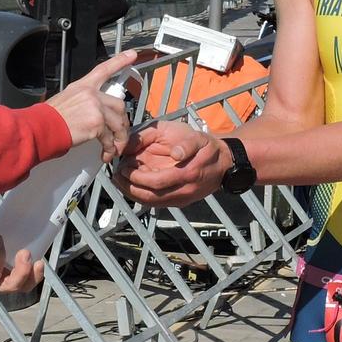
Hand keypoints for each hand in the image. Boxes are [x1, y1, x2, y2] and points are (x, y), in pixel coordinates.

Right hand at [47, 51, 136, 163]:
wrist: (41, 127)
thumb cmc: (48, 118)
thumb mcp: (65, 100)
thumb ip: (82, 101)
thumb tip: (92, 113)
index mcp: (83, 86)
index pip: (104, 69)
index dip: (120, 61)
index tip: (132, 54)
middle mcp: (91, 94)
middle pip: (118, 104)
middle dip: (122, 122)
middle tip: (120, 134)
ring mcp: (95, 108)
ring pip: (118, 123)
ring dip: (119, 138)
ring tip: (115, 148)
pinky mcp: (96, 124)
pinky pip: (110, 138)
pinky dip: (110, 148)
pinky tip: (106, 153)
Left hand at [117, 120, 231, 207]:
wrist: (225, 163)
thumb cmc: (207, 147)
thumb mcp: (197, 137)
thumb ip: (184, 144)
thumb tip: (174, 153)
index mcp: (188, 174)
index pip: (156, 182)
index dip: (136, 177)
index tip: (123, 167)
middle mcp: (184, 191)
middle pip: (150, 196)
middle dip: (129, 187)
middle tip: (116, 175)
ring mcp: (182, 199)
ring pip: (151, 202)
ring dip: (132, 193)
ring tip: (118, 182)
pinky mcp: (180, 202)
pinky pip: (156, 203)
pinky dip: (140, 196)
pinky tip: (131, 187)